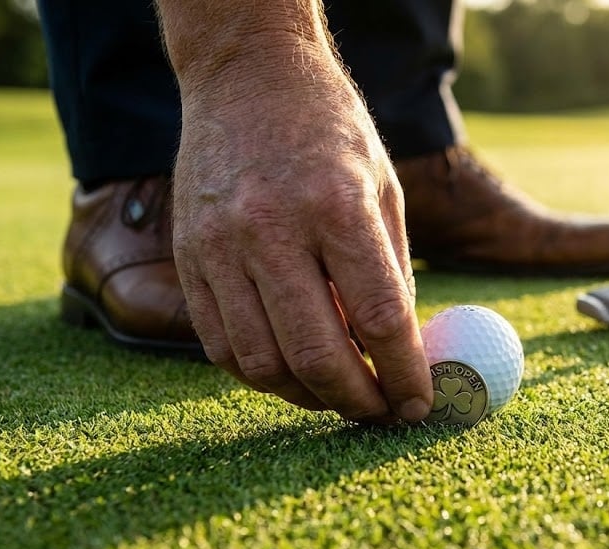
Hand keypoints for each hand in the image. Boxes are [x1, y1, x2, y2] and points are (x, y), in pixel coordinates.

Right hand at [169, 44, 431, 422]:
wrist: (246, 77)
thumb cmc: (329, 131)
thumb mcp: (384, 187)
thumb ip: (390, 271)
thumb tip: (402, 351)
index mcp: (335, 206)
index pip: (379, 318)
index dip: (405, 375)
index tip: (420, 403)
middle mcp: (270, 229)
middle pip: (317, 354)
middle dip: (358, 402)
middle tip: (381, 411)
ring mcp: (220, 247)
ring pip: (262, 363)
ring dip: (307, 397)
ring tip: (338, 394)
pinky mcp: (188, 259)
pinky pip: (220, 346)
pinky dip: (261, 375)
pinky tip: (291, 371)